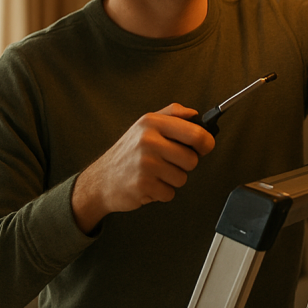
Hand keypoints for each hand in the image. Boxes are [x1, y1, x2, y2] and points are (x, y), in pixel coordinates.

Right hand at [71, 103, 214, 233]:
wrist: (101, 179)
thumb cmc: (128, 152)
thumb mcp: (146, 124)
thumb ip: (172, 114)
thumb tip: (195, 114)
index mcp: (152, 122)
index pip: (195, 132)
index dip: (206, 142)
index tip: (204, 147)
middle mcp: (148, 140)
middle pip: (192, 159)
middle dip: (185, 164)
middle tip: (169, 162)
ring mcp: (145, 163)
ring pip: (182, 178)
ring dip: (172, 179)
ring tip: (155, 173)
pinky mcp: (143, 185)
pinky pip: (170, 193)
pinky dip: (162, 192)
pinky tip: (148, 184)